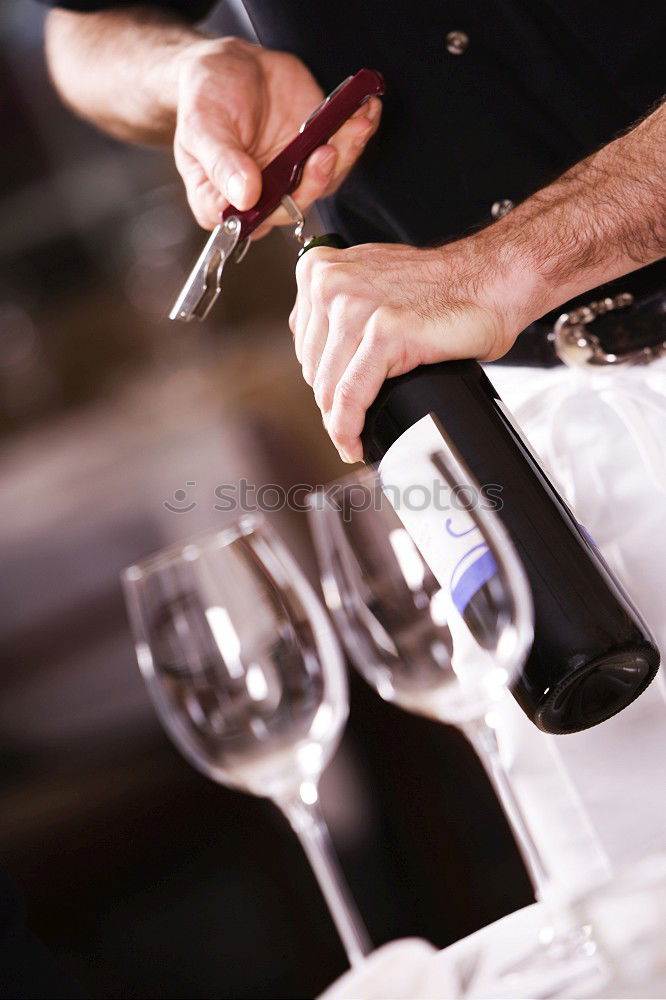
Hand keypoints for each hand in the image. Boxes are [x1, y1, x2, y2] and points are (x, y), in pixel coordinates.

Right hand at [174, 38, 380, 232]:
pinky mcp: (317, 155)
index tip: (289, 184)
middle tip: (328, 149)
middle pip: (295, 205)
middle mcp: (262, 198)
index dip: (273, 210)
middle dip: (316, 179)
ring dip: (345, 153)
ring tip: (356, 122)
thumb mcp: (203, 124)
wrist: (233, 63)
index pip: (251, 222)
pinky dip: (357, 133)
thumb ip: (222, 162)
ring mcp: (293, 179)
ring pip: (325, 182)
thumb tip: (245, 197)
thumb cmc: (206, 96)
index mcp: (224, 202)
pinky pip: (342, 154)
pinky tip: (366, 112)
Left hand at [290, 237, 534, 461]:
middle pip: (314, 370)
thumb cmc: (440, 291)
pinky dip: (349, 427)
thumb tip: (313, 349)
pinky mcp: (383, 331)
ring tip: (353, 441)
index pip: (304, 349)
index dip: (322, 384)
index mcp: (320, 272)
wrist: (491, 283)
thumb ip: (337, 308)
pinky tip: (355, 442)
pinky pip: (353, 395)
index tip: (338, 406)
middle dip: (332, 405)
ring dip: (339, 424)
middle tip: (353, 426)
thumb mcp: (372, 284)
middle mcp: (331, 283)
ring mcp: (356, 306)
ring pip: (330, 387)